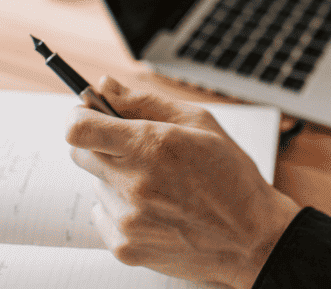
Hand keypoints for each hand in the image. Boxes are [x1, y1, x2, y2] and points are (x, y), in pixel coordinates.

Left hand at [65, 77, 299, 288]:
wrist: (251, 238)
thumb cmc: (233, 177)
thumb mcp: (201, 123)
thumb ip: (146, 101)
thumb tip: (106, 85)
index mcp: (151, 145)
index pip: (79, 128)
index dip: (79, 115)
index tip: (89, 113)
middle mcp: (132, 182)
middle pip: (81, 154)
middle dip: (101, 144)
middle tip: (137, 149)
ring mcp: (126, 218)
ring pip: (97, 184)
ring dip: (118, 177)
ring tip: (162, 185)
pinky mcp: (125, 246)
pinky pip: (104, 214)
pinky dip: (123, 207)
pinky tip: (158, 208)